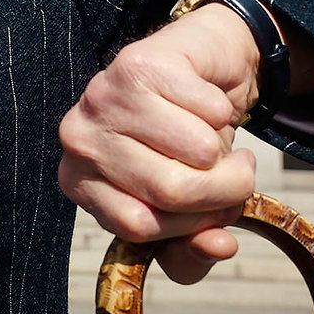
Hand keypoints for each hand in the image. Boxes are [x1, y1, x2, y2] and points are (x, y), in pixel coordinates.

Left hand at [59, 2, 260, 284]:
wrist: (200, 70)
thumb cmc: (187, 148)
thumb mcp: (188, 212)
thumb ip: (195, 249)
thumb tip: (219, 246)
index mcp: (79, 183)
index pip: (140, 227)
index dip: (192, 225)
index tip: (213, 207)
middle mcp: (77, 140)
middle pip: (170, 191)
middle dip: (224, 190)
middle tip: (236, 171)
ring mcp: (101, 96)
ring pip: (197, 151)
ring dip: (225, 149)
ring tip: (215, 136)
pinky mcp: (137, 63)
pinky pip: (209, 109)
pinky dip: (224, 110)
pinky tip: (208, 102)